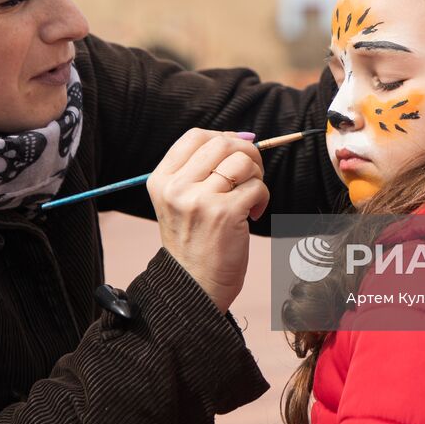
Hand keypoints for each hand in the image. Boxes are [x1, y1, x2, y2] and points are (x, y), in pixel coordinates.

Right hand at [146, 129, 268, 312]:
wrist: (194, 287)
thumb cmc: (194, 242)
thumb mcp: (180, 202)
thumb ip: (202, 170)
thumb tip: (244, 137)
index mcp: (162, 180)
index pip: (195, 136)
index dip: (223, 137)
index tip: (236, 152)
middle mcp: (176, 187)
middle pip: (221, 143)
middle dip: (246, 153)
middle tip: (251, 174)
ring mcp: (200, 200)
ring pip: (242, 161)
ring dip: (256, 175)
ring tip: (251, 195)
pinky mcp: (225, 214)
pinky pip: (257, 186)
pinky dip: (263, 197)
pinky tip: (255, 213)